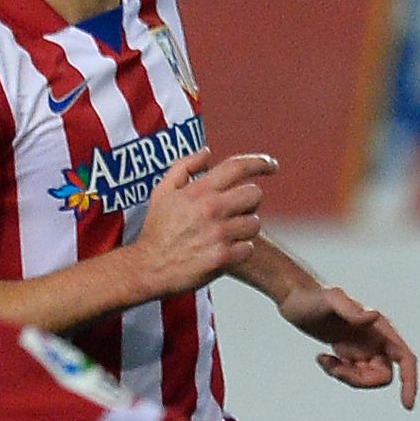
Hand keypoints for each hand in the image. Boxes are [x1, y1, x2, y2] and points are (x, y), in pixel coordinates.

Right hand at [129, 151, 272, 300]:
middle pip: (255, 194)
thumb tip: (207, 152)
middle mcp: (211, 209)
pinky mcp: (224, 257)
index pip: (238, 167)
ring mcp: (219, 233)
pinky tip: (223, 250)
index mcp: (199, 190)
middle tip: (235, 211)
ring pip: (255, 223)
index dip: (260, 162)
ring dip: (244, 228)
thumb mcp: (162, 192)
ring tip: (225, 234)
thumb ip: (184, 167)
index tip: (271, 165)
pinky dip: (240, 250)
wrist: (148, 267)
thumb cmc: (156, 230)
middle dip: (249, 201)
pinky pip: (249, 247)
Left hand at [282, 282, 419, 408]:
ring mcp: (364, 348)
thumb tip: (374, 317)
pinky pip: (352, 375)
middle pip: (383, 376)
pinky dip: (336, 372)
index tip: (407, 404)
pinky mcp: (350, 353)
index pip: (405, 358)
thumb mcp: (331, 301)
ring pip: (366, 378)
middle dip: (360, 379)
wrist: (297, 300)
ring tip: (325, 360)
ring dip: (346, 376)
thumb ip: (352, 309)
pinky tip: (322, 357)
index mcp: (380, 329)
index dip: (410, 382)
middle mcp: (376, 340)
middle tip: (337, 369)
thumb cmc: (313, 298)